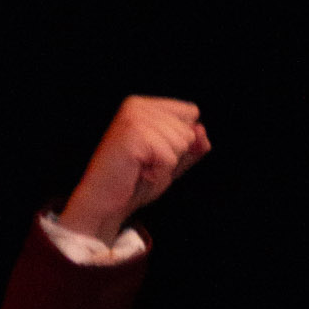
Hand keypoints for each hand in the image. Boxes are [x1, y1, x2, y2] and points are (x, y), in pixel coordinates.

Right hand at [57, 95, 211, 246]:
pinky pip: (170, 157)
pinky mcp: (133, 134)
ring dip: (166, 164)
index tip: (155, 153)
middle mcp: (137, 105)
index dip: (183, 141)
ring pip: (182, 142)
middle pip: (188, 130)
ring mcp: (134, 117)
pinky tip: (140, 172)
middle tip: (146, 163)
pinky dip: (159, 172)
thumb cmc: (136, 181)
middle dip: (174, 155)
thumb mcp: (173, 162)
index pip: (191, 112)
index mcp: (145, 105)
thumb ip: (193, 147)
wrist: (106, 202)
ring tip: (142, 167)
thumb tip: (202, 132)